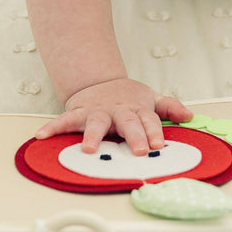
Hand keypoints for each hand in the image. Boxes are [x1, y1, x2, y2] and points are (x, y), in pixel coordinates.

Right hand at [33, 78, 192, 154]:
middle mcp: (119, 112)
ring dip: (93, 136)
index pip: (150, 121)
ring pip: (96, 124)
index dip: (155, 132)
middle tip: (138, 150)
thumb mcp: (151, 99)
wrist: (99, 81)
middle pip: (128, 123)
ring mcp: (98, 112)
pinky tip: (42, 135)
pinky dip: (52, 127)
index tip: (159, 145)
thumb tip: (189, 116)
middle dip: (134, 137)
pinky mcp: (79, 111)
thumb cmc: (128, 97)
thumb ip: (169, 107)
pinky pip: (65, 120)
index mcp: (138, 110)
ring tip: (89, 149)